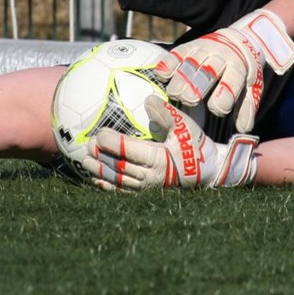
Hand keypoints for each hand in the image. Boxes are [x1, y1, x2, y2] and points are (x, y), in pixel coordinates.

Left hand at [80, 96, 258, 190]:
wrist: (208, 172)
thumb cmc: (195, 146)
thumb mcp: (185, 126)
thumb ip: (166, 113)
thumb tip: (148, 100)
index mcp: (159, 159)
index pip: (130, 151)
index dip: (113, 143)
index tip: (99, 134)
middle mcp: (151, 176)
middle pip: (120, 167)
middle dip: (101, 157)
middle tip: (87, 146)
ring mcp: (148, 188)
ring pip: (118, 181)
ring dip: (100, 172)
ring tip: (85, 162)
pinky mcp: (147, 194)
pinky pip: (123, 192)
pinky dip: (109, 187)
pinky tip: (97, 180)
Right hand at [154, 8, 293, 132]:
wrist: (235, 42)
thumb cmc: (241, 73)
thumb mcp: (250, 89)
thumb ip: (246, 109)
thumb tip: (243, 129)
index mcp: (238, 68)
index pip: (231, 82)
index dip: (223, 99)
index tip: (216, 110)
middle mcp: (220, 56)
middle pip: (207, 72)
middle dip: (196, 87)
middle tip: (189, 100)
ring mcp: (202, 50)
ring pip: (189, 64)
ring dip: (180, 79)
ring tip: (174, 94)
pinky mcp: (186, 47)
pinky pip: (174, 54)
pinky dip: (167, 65)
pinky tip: (163, 76)